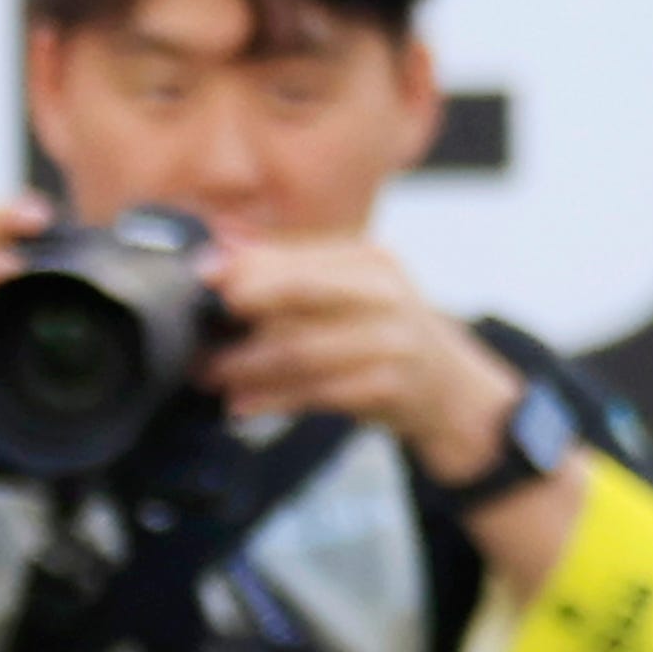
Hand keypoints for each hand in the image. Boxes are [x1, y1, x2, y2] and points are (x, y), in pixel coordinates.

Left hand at [204, 236, 527, 478]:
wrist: (455, 393)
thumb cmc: (390, 337)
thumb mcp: (352, 291)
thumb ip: (290, 268)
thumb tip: (221, 246)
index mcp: (373, 261)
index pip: (297, 258)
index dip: (242, 268)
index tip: (198, 278)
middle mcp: (387, 294)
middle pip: (299, 295)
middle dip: (240, 314)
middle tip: (197, 336)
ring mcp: (393, 341)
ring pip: (302, 349)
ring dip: (246, 366)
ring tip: (210, 375)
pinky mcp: (391, 386)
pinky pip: (317, 392)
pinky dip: (274, 399)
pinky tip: (243, 405)